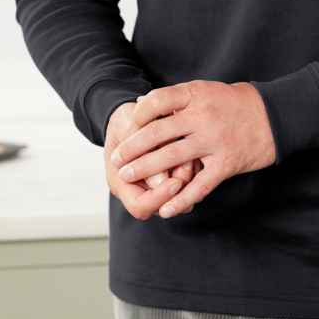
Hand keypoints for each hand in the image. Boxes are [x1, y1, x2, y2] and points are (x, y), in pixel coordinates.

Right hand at [103, 102, 198, 218]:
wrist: (132, 112)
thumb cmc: (126, 121)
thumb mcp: (128, 131)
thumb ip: (142, 153)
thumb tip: (160, 181)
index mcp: (120, 182)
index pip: (140, 206)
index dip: (158, 198)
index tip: (175, 182)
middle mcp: (138, 188)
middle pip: (163, 204)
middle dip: (179, 186)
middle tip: (189, 164)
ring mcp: (155, 182)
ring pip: (178, 195)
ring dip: (189, 178)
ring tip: (193, 157)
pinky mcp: (169, 173)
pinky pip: (186, 181)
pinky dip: (193, 171)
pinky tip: (197, 154)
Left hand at [110, 80, 276, 218]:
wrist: (276, 115)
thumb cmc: (237, 102)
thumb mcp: (207, 90)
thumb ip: (179, 99)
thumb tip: (145, 104)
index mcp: (197, 94)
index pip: (157, 102)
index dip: (138, 115)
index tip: (128, 127)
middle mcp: (203, 116)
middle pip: (157, 133)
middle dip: (132, 148)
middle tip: (116, 160)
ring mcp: (215, 140)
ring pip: (172, 159)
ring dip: (146, 170)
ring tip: (127, 177)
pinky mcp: (226, 163)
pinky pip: (199, 185)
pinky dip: (180, 199)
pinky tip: (165, 208)